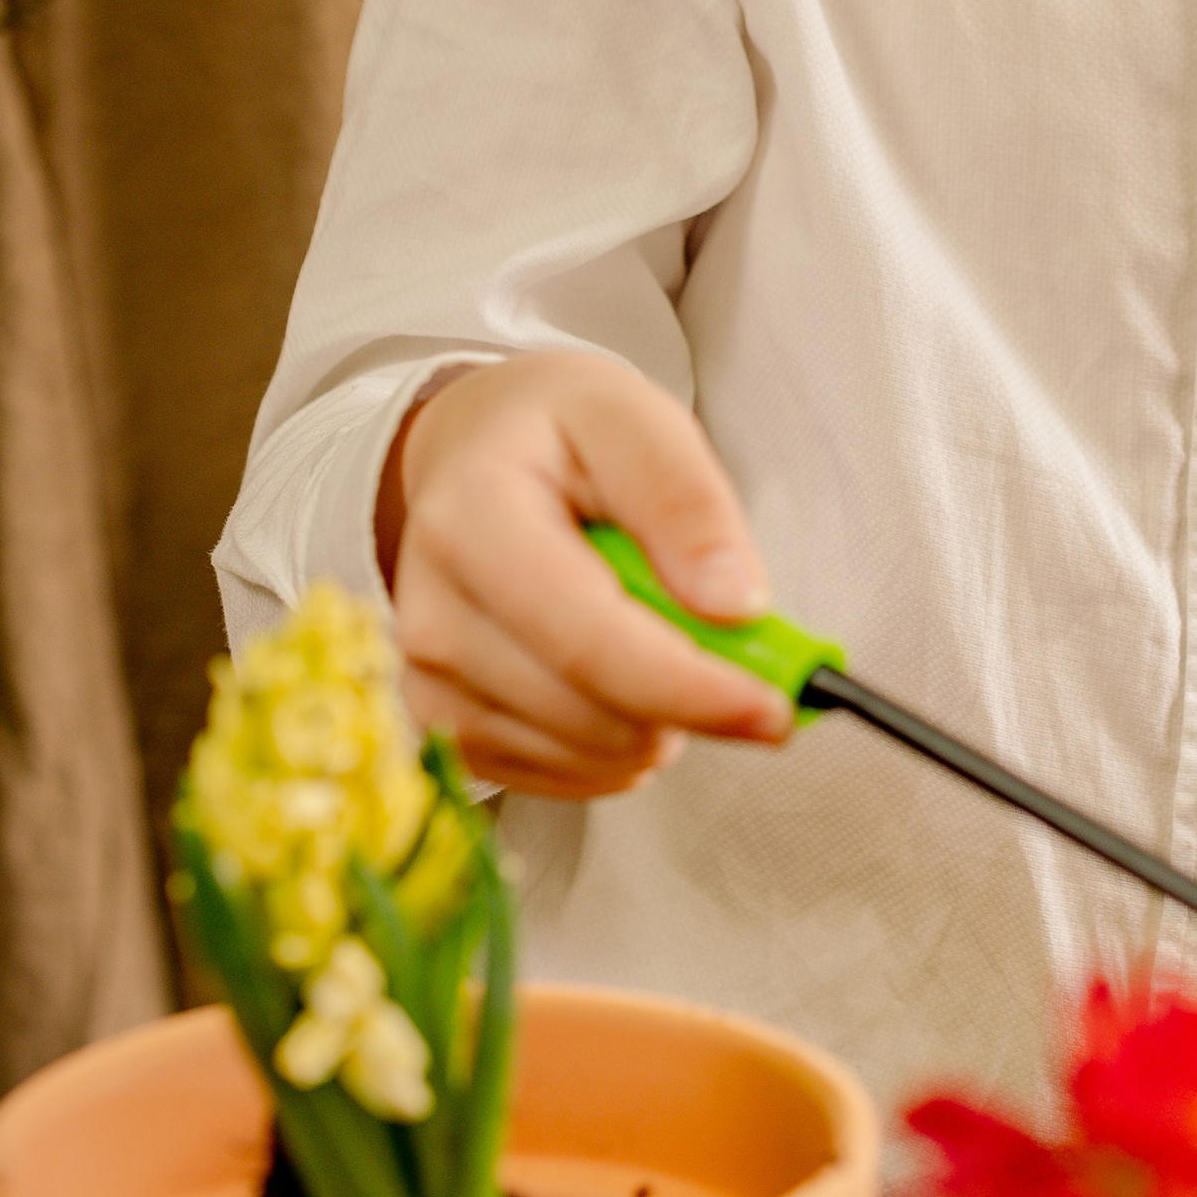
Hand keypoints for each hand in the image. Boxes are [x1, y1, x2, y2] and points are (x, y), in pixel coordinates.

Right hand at [378, 351, 792, 798]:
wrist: (478, 449)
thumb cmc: (561, 434)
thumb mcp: (637, 421)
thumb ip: (687, 504)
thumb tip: (734, 606)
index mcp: (471, 516)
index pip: (587, 639)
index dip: (688, 688)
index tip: (773, 709)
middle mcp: (428, 609)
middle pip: (585, 711)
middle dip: (687, 704)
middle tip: (739, 657)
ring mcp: (423, 676)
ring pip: (578, 754)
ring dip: (652, 723)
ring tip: (659, 638)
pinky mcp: (437, 722)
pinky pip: (552, 775)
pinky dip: (612, 749)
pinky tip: (621, 687)